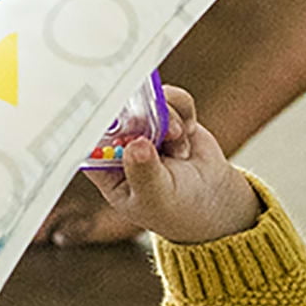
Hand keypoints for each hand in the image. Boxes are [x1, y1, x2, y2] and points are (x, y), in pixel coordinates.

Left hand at [81, 88, 262, 245]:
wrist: (215, 200)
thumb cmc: (178, 209)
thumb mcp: (157, 198)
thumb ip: (144, 173)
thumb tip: (135, 146)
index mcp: (108, 170)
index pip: (90, 143)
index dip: (100, 127)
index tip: (120, 121)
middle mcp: (122, 146)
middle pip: (120, 114)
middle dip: (144, 119)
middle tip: (166, 131)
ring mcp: (145, 130)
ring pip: (147, 103)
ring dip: (168, 118)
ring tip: (179, 139)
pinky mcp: (167, 117)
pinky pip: (169, 97)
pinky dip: (183, 110)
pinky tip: (188, 133)